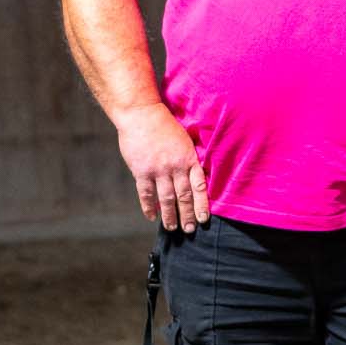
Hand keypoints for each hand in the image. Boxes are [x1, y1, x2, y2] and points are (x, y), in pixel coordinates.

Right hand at [116, 103, 207, 231]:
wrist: (141, 114)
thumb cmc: (165, 125)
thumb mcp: (185, 140)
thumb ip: (190, 158)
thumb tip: (197, 176)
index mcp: (189, 159)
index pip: (200, 187)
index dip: (202, 205)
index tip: (205, 219)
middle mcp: (176, 167)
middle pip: (184, 196)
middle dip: (188, 215)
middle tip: (190, 230)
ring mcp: (158, 170)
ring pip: (166, 199)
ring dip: (170, 216)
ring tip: (172, 228)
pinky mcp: (141, 171)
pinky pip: (146, 194)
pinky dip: (149, 206)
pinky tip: (152, 216)